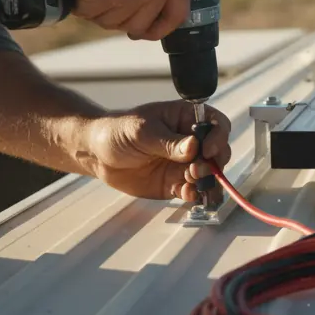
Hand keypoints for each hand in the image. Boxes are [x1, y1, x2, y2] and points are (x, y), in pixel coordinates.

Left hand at [75, 101, 231, 203]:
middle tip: (197, 171)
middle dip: (213, 163)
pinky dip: (195, 195)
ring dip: (207, 182)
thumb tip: (194, 146)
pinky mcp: (174, 183)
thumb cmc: (118, 132)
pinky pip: (193, 190)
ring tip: (194, 186)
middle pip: (217, 151)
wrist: (97, 154)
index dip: (218, 137)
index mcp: (185, 119)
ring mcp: (183, 164)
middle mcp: (190, 141)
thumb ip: (169, 142)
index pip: (215, 124)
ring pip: (208, 174)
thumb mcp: (142, 132)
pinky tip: (188, 195)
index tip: (209, 150)